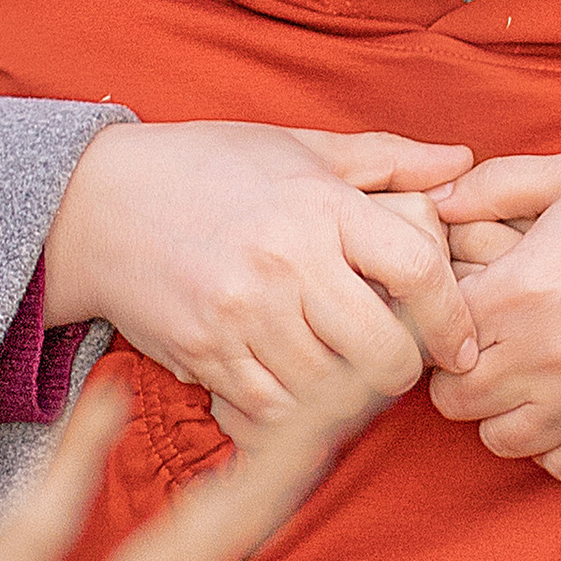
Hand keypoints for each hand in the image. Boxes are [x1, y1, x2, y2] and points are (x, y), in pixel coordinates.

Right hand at [41, 124, 477, 440]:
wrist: (97, 203)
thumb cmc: (207, 167)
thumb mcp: (296, 147)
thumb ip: (385, 158)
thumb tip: (463, 163)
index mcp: (318, 205)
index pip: (417, 269)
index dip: (450, 315)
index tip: (457, 341)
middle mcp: (284, 261)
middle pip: (383, 349)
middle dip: (404, 370)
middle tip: (399, 364)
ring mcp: (241, 314)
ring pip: (332, 392)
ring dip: (350, 396)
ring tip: (346, 374)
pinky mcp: (204, 354)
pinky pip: (273, 411)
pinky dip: (294, 413)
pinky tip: (295, 388)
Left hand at [427, 150, 560, 481]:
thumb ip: (501, 184)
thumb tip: (437, 201)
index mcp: (523, 287)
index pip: (434, 333)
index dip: (439, 321)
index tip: (465, 309)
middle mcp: (545, 355)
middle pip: (454, 398)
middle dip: (461, 374)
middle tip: (489, 347)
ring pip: (499, 440)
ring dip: (503, 413)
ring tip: (529, 379)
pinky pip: (560, 466)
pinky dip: (554, 444)